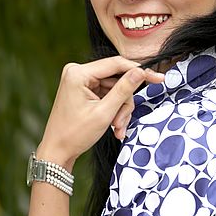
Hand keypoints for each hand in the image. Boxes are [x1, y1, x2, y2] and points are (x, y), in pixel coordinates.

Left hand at [37, 57, 164, 167]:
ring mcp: (80, 81)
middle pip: (117, 79)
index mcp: (78, 73)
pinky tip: (113, 127)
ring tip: (116, 128)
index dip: (139, 71)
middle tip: (122, 122)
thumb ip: (124, 90)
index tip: (158, 78)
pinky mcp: (84, 90)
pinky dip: (113, 111)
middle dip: (124, 102)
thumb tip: (141, 72)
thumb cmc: (75, 134)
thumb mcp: (104, 112)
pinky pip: (108, 95)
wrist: (57, 152)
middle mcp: (78, 72)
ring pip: (115, 89)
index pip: (116, 64)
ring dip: (120, 110)